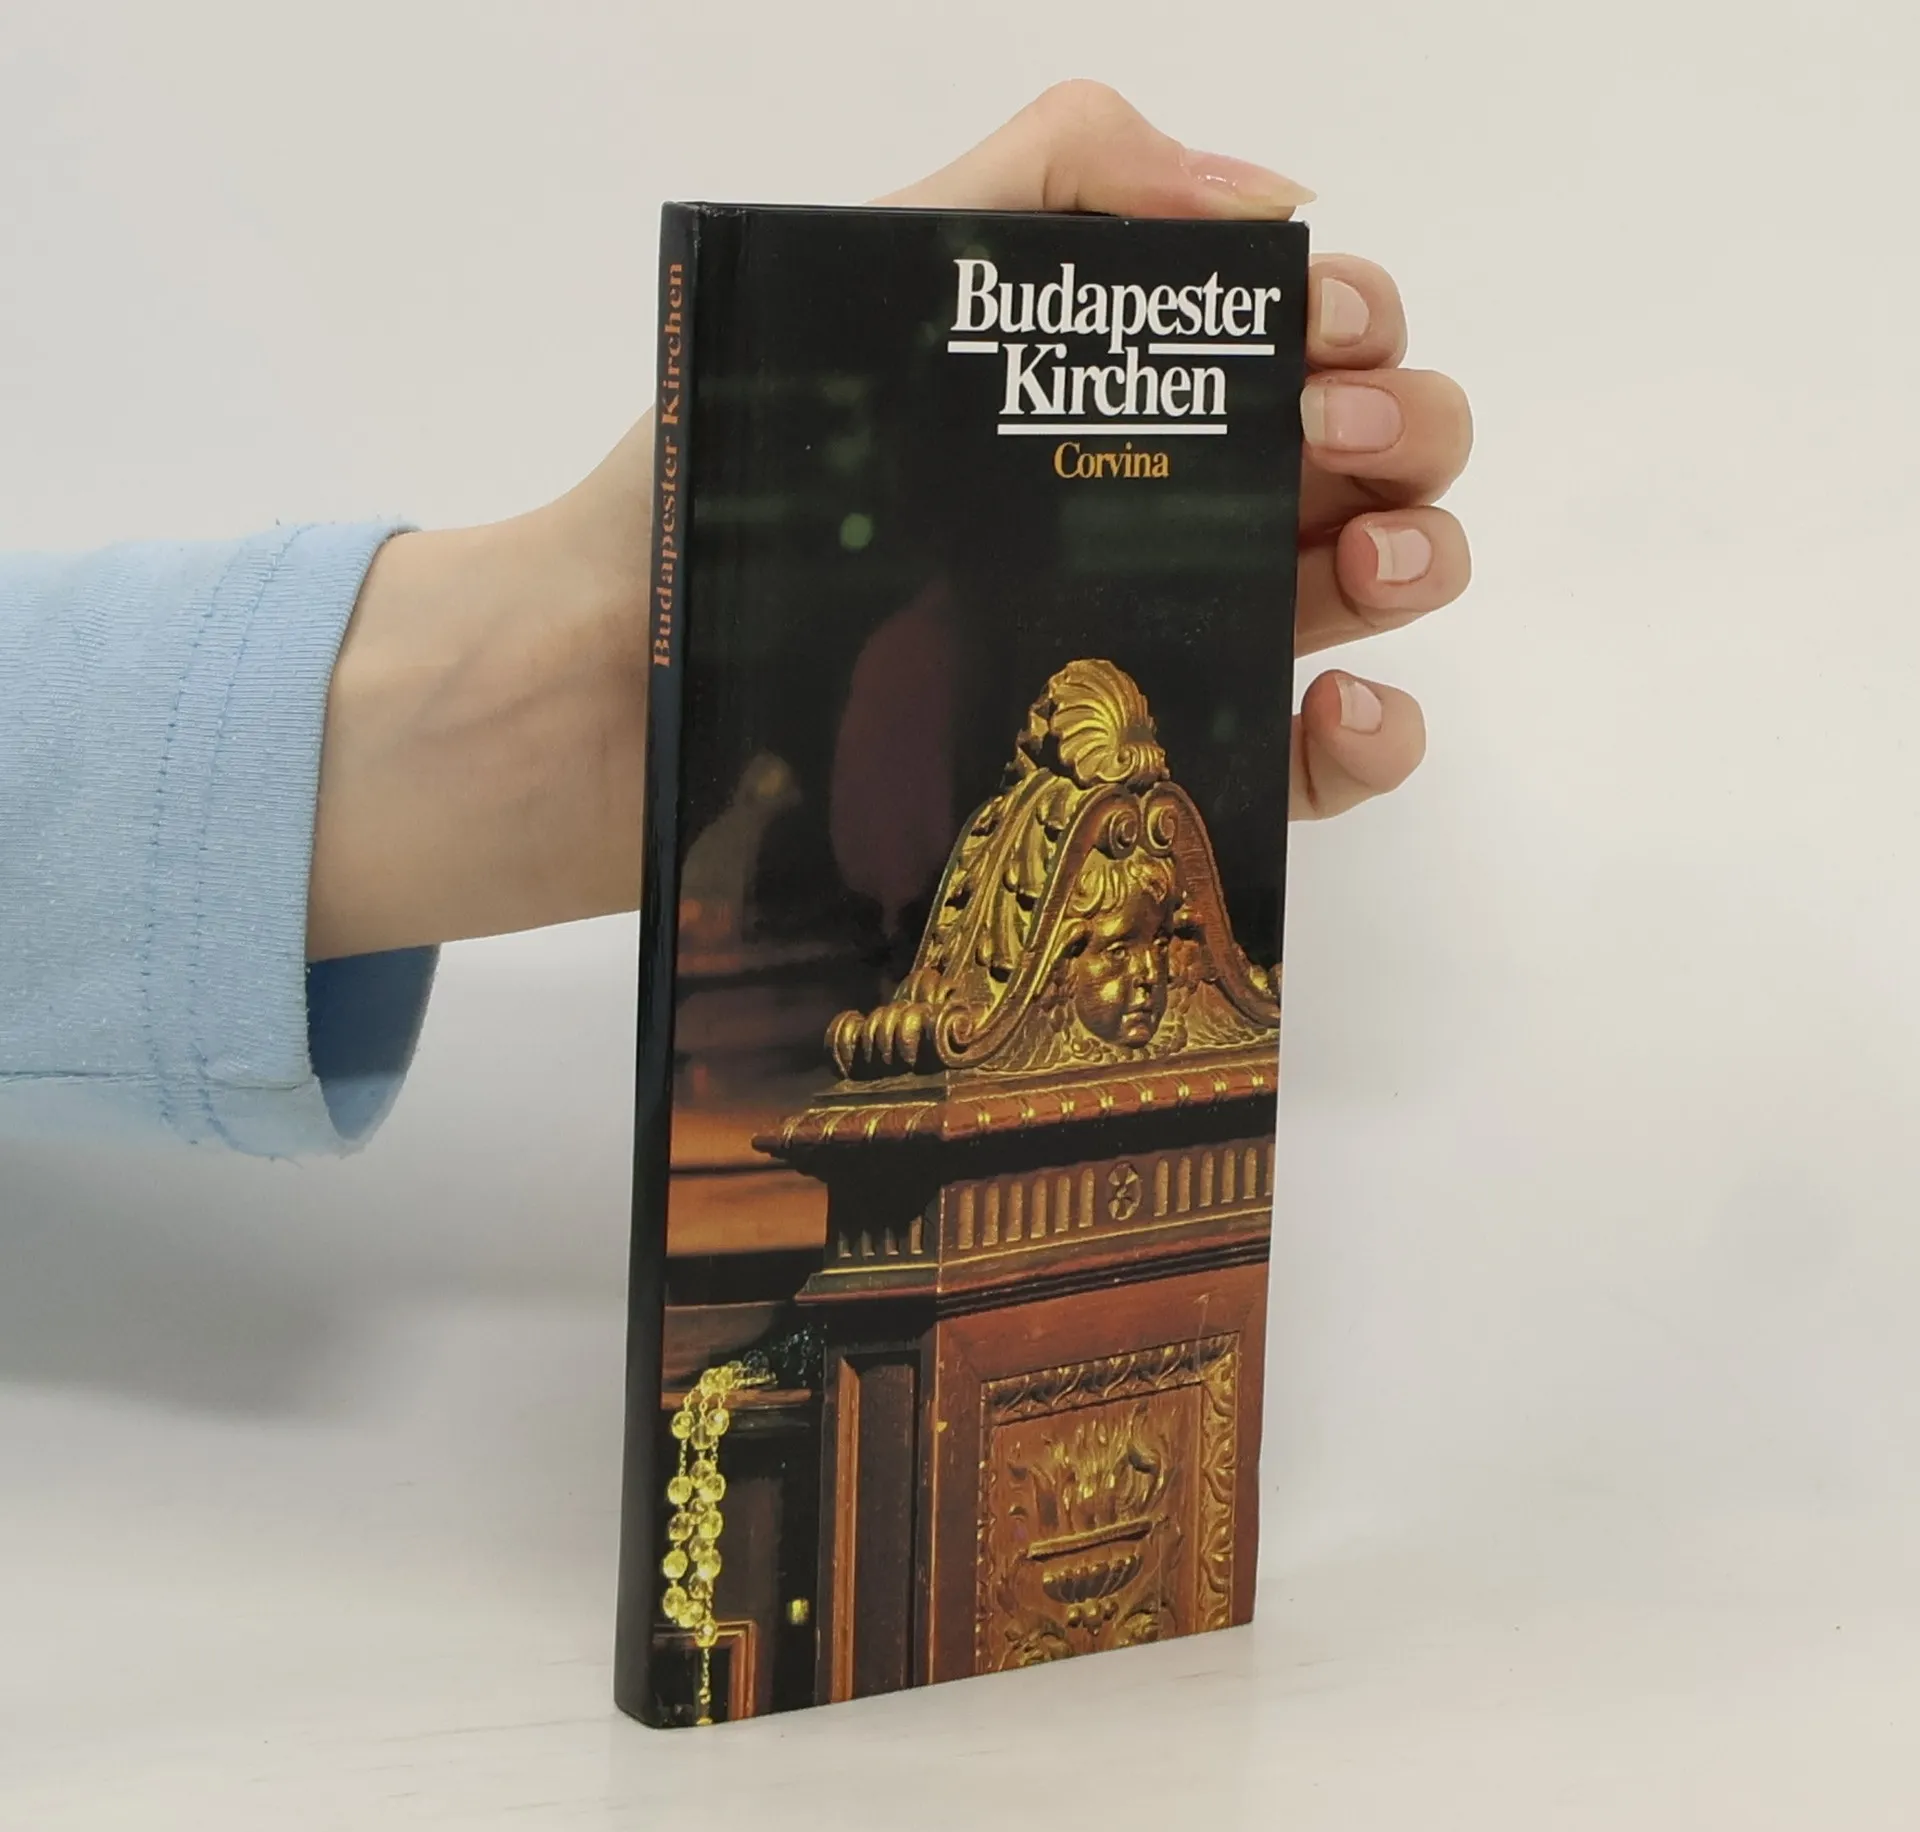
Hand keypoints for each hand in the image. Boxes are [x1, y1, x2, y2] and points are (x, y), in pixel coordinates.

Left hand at [308, 83, 1470, 960]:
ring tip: (1376, 561)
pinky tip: (1357, 707)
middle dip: (1397, 428)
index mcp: (1095, 393)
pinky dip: (1371, 738)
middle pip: (1349, 458)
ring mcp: (1139, 649)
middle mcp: (1139, 513)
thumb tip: (1274, 199)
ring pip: (1351, 596)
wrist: (607, 688)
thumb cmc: (726, 486)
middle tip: (1326, 445)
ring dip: (1420, 556)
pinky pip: (1292, 769)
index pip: (1287, 339)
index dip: (1348, 321)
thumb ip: (1047, 185)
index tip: (1321, 336)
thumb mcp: (872, 282)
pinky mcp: (1124, 785)